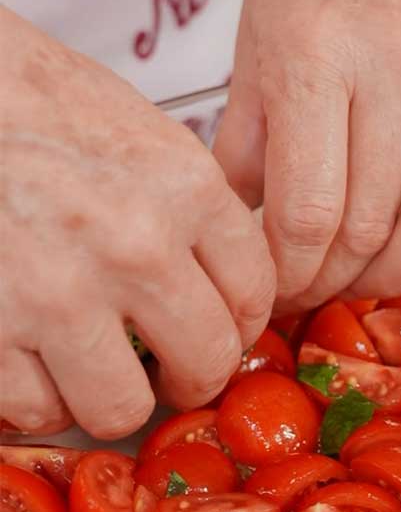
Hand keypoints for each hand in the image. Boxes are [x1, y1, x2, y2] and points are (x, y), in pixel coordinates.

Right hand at [0, 7, 275, 438]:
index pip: (255, 294)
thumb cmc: (33, 101)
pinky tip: (35, 365)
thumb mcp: (143, 132)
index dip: (241, 327)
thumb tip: (222, 278)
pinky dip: (38, 400)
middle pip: (206, 362)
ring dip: (113, 399)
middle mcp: (137, 245)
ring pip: (123, 408)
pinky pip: (37, 410)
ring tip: (96, 370)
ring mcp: (61, 292)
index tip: (221, 333)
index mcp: (187, 189)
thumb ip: (193, 208)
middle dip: (192, 378)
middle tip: (168, 371)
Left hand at [213, 0, 400, 312]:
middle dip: (333, 281)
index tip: (274, 286)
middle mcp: (398, 70)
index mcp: (318, 58)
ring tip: (369, 275)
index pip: (307, 209)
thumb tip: (241, 226)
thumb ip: (244, 138)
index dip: (286, 272)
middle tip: (311, 289)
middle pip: (373, 223)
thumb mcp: (252, 37)